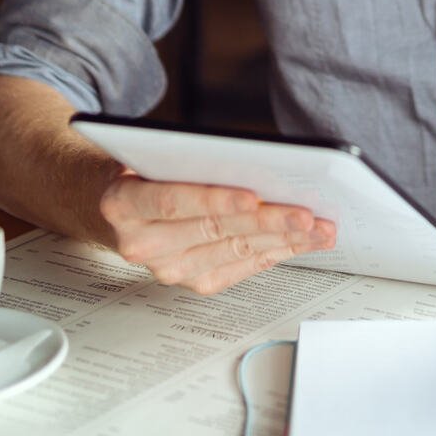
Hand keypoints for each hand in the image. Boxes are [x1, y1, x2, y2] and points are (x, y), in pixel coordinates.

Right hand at [98, 172, 336, 294]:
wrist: (116, 211)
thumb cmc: (142, 173)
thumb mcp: (150, 154)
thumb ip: (185, 158)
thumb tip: (250, 159)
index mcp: (123, 204)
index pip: (172, 201)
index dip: (215, 199)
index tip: (254, 195)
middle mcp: (142, 243)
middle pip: (213, 230)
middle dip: (267, 221)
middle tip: (307, 214)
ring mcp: (168, 268)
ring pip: (235, 251)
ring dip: (283, 240)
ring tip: (319, 228)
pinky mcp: (194, 282)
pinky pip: (242, 268)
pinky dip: (276, 253)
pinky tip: (301, 242)